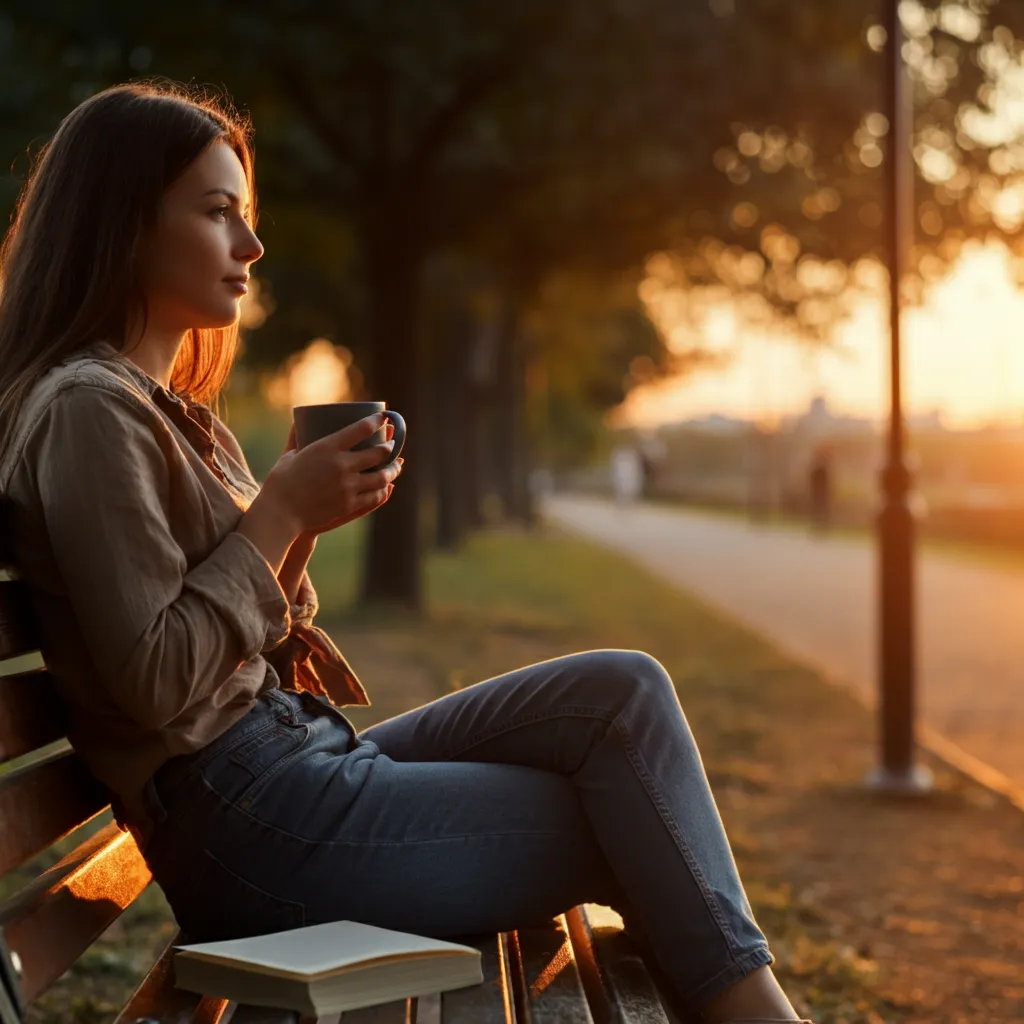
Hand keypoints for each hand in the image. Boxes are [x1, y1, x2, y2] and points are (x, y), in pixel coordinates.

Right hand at [262, 413, 403, 536]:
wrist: (279, 513)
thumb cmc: (280, 482)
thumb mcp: (288, 455)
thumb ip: (297, 437)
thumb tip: (298, 421)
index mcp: (327, 447)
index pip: (361, 428)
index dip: (376, 421)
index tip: (384, 418)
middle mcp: (342, 465)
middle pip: (377, 453)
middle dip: (389, 447)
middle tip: (393, 444)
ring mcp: (348, 486)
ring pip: (381, 476)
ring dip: (393, 470)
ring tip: (397, 466)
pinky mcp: (349, 505)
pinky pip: (374, 496)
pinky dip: (383, 490)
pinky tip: (387, 487)